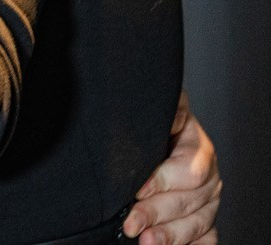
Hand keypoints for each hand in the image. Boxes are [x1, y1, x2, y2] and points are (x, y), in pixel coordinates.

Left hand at [121, 91, 220, 243]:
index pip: (189, 170)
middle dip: (157, 213)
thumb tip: (167, 112)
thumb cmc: (150, 121)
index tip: (137, 190)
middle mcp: (207, 176)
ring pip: (196, 223)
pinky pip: (205, 238)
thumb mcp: (157, 108)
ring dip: (172, 235)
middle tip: (132, 223)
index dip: (162, 181)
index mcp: (197, 147)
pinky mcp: (202, 219)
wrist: (150, 134)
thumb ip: (166, 110)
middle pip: (190, 201)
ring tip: (147, 242)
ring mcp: (207, 201)